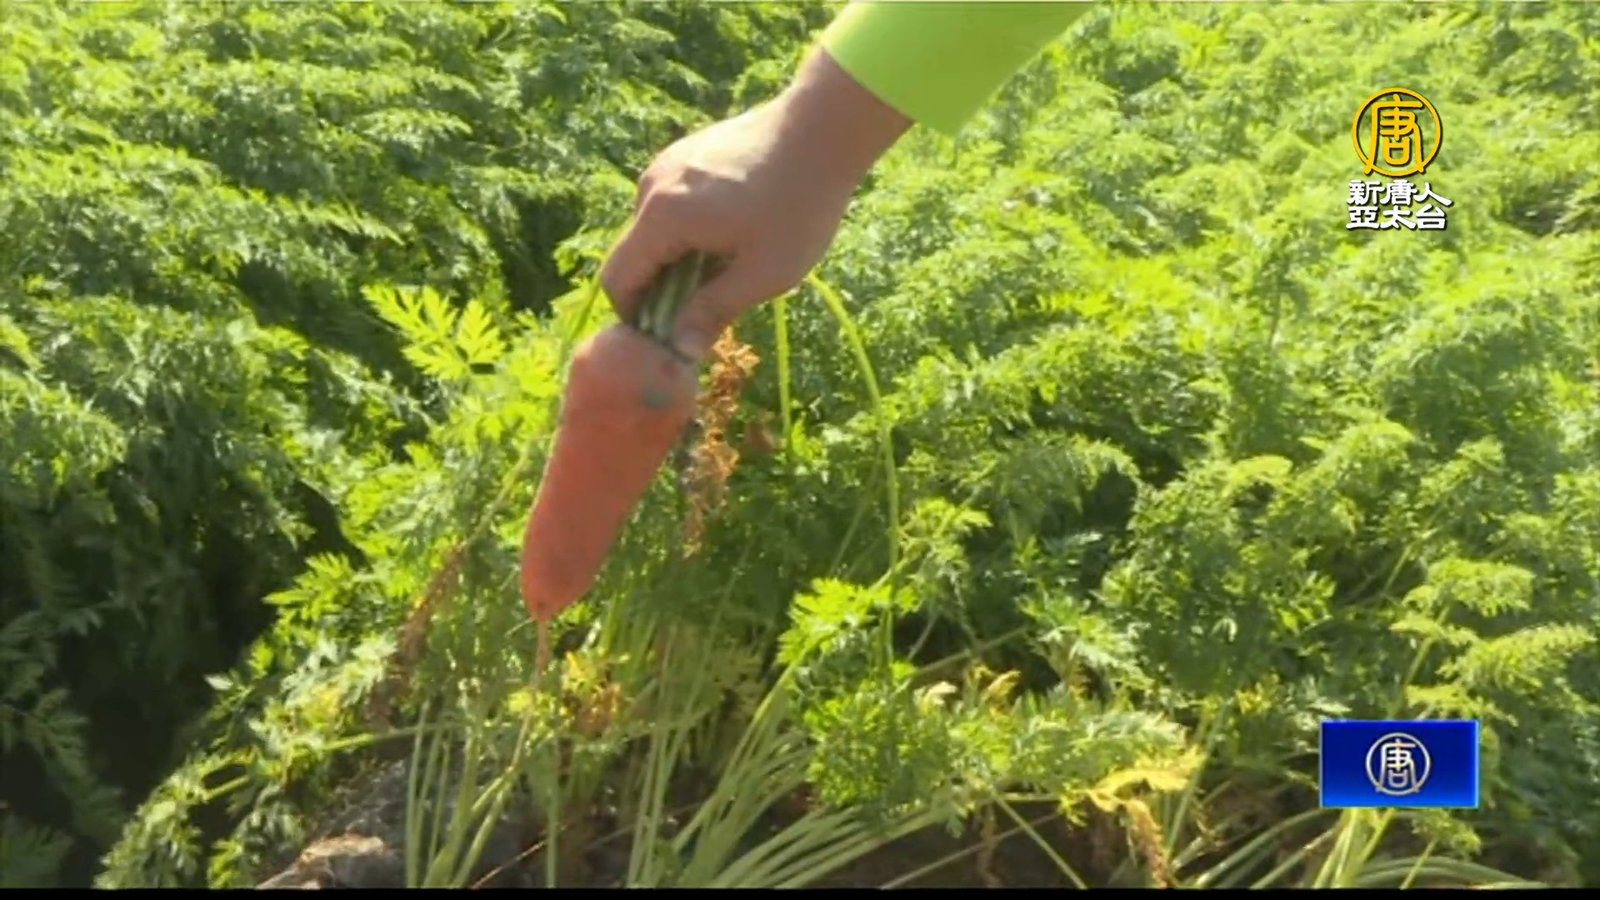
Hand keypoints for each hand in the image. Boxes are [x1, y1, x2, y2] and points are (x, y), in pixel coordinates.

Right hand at [600, 48, 911, 359]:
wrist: (824, 128)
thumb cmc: (799, 206)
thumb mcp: (763, 273)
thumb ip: (713, 313)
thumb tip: (679, 352)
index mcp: (662, 216)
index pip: (618, 280)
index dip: (635, 317)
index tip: (669, 338)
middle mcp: (652, 186)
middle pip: (634, 255)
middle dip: (660, 290)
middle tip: (707, 309)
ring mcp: (666, 163)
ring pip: (653, 230)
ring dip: (678, 260)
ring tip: (728, 267)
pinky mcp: (685, 153)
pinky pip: (670, 205)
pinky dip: (687, 232)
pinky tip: (732, 234)